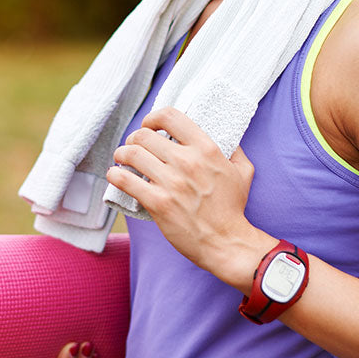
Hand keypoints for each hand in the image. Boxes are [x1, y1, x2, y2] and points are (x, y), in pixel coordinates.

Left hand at [107, 107, 270, 287]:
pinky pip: (125, 181)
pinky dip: (116, 175)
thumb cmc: (232, 208)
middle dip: (134, 138)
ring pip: (132, 154)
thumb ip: (234, 150)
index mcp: (206, 149)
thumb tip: (226, 138)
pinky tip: (116, 176)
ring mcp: (171, 182)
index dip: (153, 118)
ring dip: (122, 154)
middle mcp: (187, 161)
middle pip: (145, 135)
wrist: (226, 241)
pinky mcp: (158, 203)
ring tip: (122, 159)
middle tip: (133, 146)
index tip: (149, 126)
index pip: (170, 116)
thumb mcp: (242, 171)